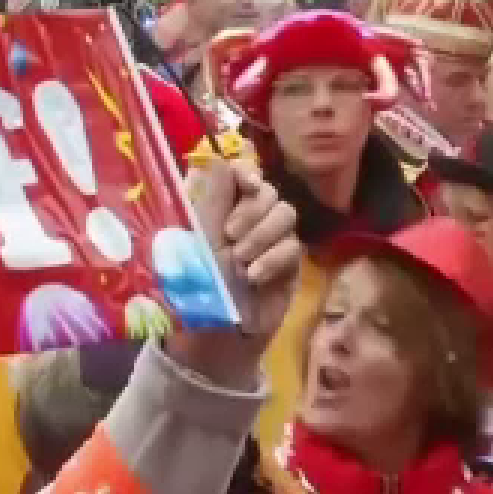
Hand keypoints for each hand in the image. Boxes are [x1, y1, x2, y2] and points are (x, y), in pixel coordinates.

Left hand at [165, 157, 299, 385]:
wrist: (215, 335)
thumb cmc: (198, 289)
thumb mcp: (198, 242)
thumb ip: (211, 200)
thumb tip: (220, 158)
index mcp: (219, 210)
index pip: (241, 173)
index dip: (247, 173)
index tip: (246, 184)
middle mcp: (248, 219)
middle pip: (269, 191)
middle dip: (251, 211)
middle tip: (230, 237)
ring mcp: (271, 239)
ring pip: (286, 214)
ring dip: (262, 236)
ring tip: (240, 262)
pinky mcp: (289, 263)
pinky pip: (294, 245)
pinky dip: (274, 259)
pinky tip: (255, 277)